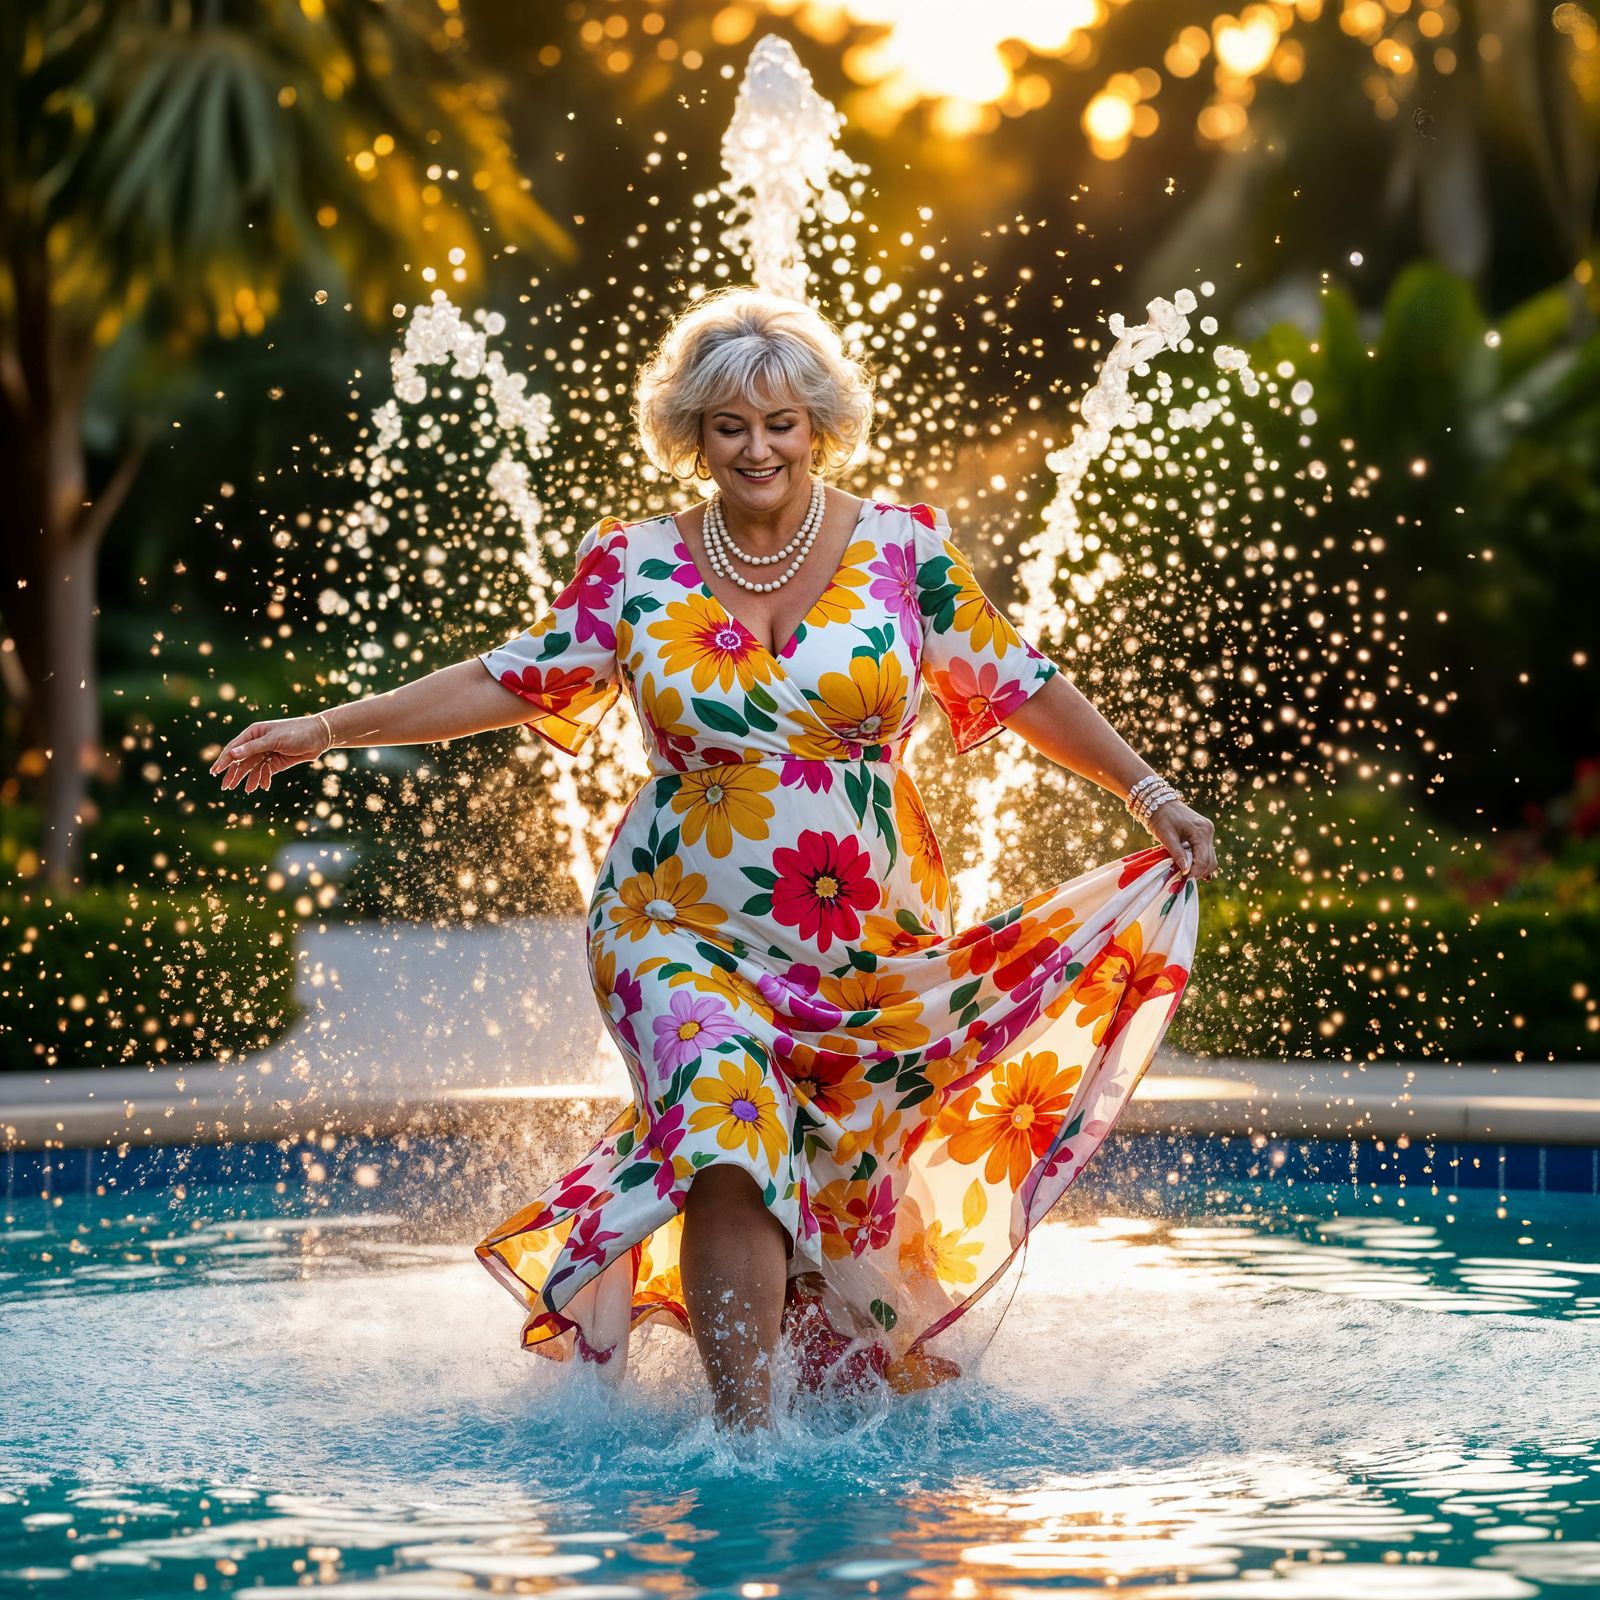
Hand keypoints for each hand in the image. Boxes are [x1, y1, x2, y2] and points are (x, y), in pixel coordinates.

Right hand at [209, 714, 330, 793]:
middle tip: (225, 787)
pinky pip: (265, 772)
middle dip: (234, 773)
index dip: (223, 760)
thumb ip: (253, 748)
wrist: (319, 736)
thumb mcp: (274, 740)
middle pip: (241, 760)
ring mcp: (267, 753)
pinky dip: (263, 779)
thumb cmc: (296, 732)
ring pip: (253, 768)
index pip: (234, 748)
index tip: (214, 772)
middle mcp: (258, 743)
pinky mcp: (277, 761)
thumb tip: (232, 754)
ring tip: (247, 791)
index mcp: (253, 733)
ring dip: (249, 779)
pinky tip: (262, 787)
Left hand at [1145, 799, 1216, 882]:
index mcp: (1200, 831)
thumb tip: (1186, 871)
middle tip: (1184, 879)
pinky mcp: (1205, 833)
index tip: (1183, 878)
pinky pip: (1207, 852)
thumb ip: (1177, 853)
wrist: (1159, 802)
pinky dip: (1202, 862)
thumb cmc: (1160, 818)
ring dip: (1200, 868)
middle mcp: (1208, 831)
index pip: (1203, 859)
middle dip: (1198, 872)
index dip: (1194, 871)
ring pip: (1211, 858)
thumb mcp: (1166, 836)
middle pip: (1210, 861)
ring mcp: (1208, 831)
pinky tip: (1195, 871)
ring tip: (1186, 874)